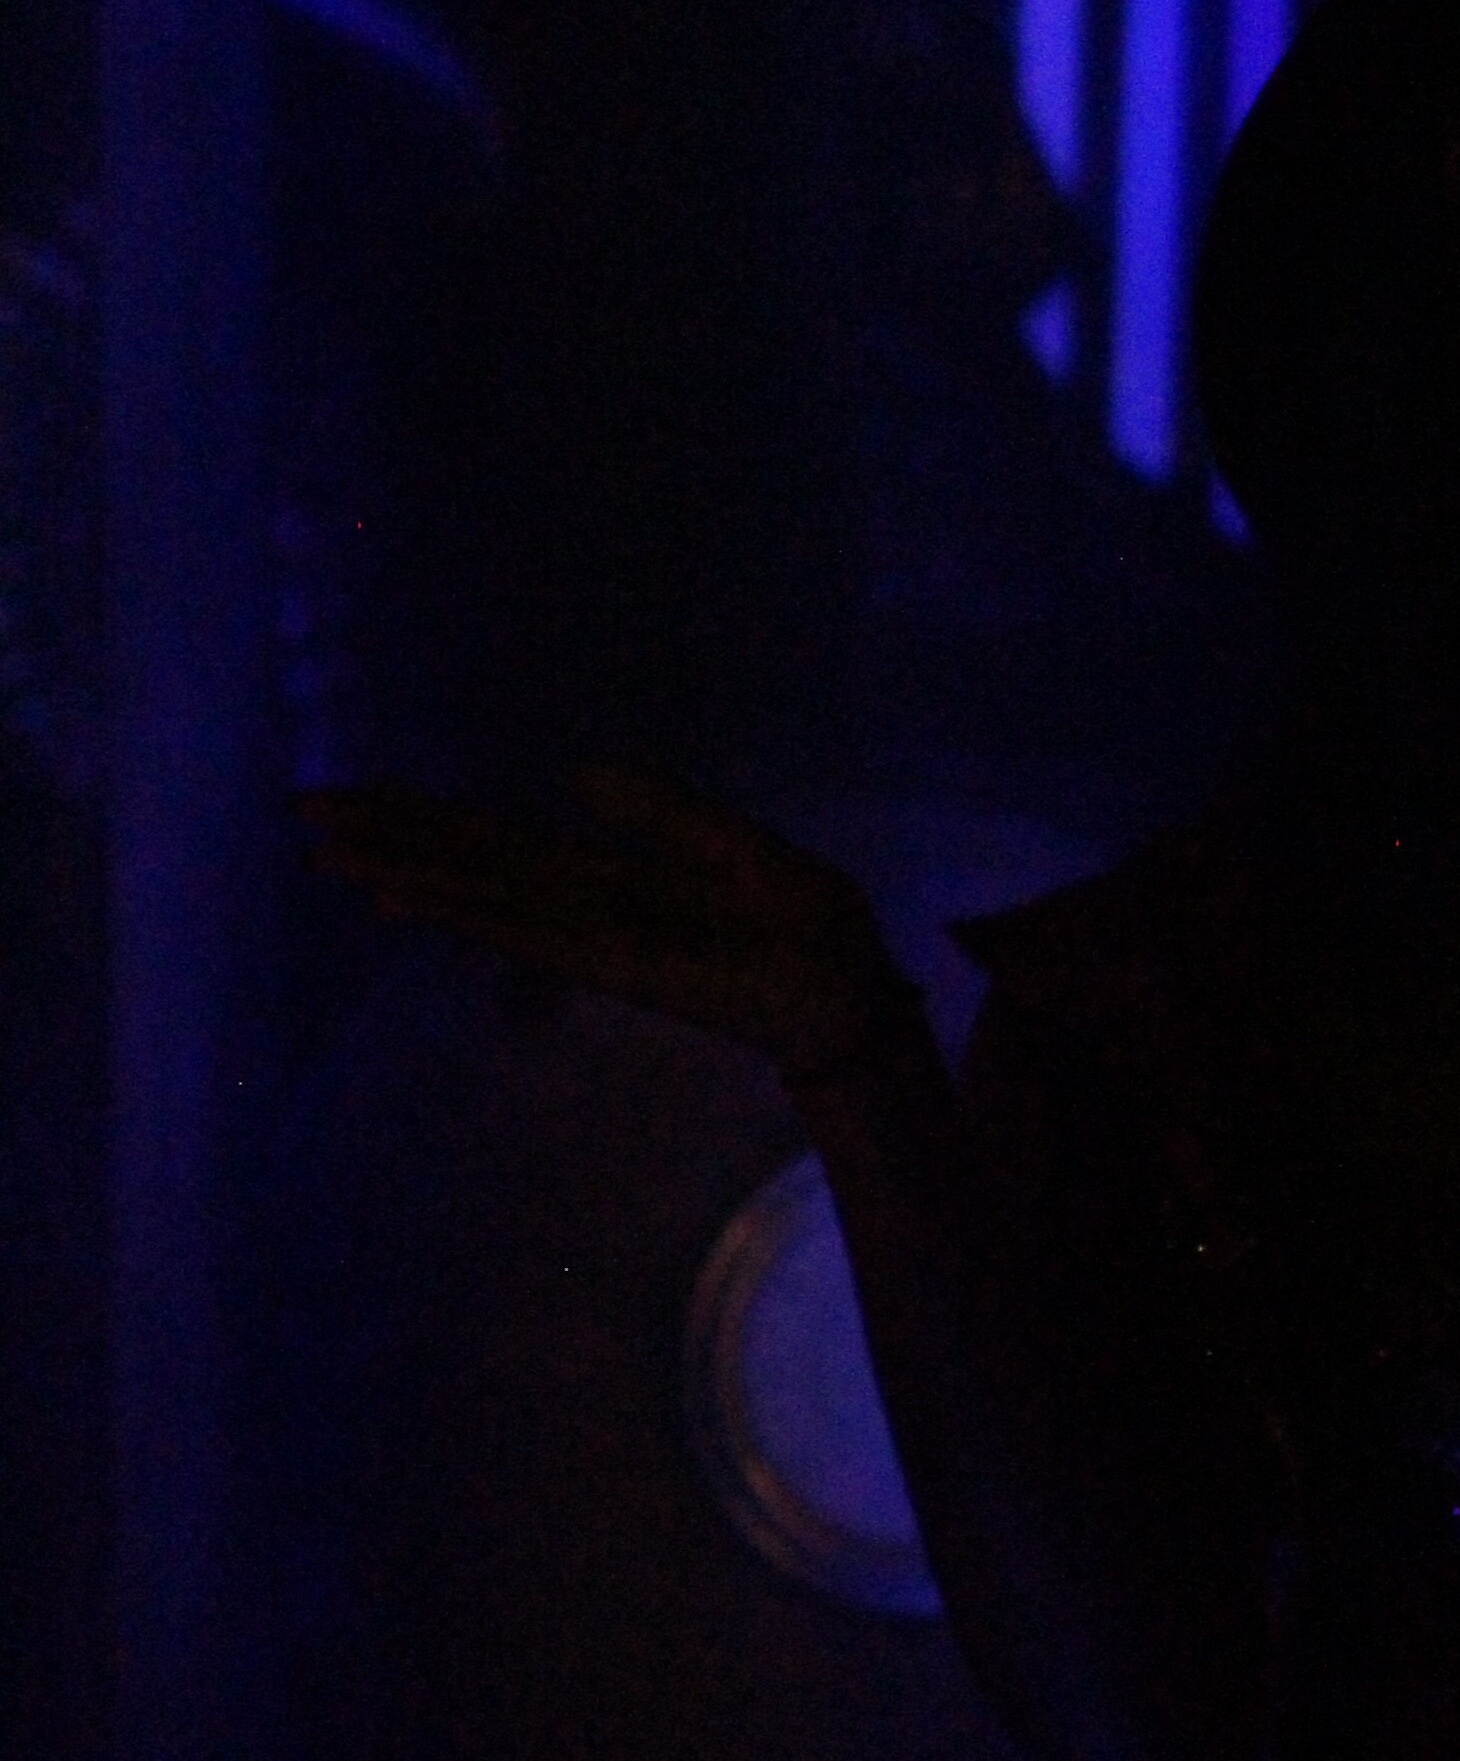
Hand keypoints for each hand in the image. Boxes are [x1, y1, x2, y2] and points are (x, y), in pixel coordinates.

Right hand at [304, 760, 914, 1086]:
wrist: (854, 989)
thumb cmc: (805, 928)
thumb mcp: (731, 848)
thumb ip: (658, 812)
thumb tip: (578, 771)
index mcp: (609, 876)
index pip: (499, 841)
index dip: (427, 815)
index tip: (354, 790)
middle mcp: (586, 908)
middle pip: (470, 863)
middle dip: (390, 837)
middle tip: (303, 810)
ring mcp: (596, 939)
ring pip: (482, 898)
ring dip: (407, 875)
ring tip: (334, 852)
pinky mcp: (618, 966)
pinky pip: (531, 935)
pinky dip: (471, 915)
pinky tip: (416, 900)